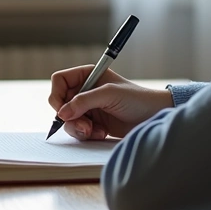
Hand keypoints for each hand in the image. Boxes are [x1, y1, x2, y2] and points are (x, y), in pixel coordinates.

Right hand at [48, 65, 173, 140]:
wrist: (153, 117)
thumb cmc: (137, 99)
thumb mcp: (109, 94)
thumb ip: (84, 100)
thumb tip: (62, 113)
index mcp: (88, 75)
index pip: (59, 81)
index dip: (57, 95)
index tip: (63, 109)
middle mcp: (85, 90)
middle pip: (61, 104)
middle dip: (70, 117)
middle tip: (85, 125)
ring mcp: (89, 108)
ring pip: (68, 120)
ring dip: (79, 128)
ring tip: (95, 131)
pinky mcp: (94, 123)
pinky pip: (78, 131)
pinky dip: (87, 134)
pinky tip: (102, 133)